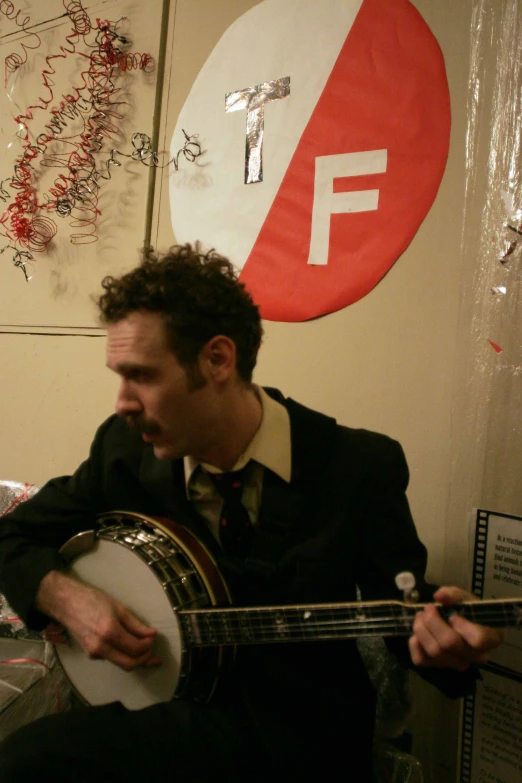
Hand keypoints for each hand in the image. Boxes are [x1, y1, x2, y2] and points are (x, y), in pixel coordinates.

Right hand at [37, 571, 161, 671]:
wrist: (67, 603)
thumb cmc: (93, 600)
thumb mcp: (119, 608)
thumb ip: (136, 624)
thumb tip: (152, 634)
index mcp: (110, 633)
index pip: (136, 648)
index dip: (148, 645)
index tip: (154, 637)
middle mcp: (101, 648)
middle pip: (129, 664)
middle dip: (144, 660)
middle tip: (153, 652)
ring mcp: (94, 653)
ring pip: (121, 663)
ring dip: (135, 659)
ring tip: (146, 651)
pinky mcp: (90, 655)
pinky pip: (111, 658)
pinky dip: (122, 654)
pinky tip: (127, 646)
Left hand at [409, 586, 503, 670]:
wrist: (460, 624)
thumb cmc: (467, 612)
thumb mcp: (464, 599)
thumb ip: (454, 595)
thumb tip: (439, 596)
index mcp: (490, 638)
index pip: (478, 640)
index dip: (462, 626)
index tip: (453, 616)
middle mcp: (476, 656)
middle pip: (449, 643)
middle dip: (433, 621)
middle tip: (429, 608)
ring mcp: (457, 664)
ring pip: (434, 651)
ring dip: (421, 629)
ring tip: (421, 616)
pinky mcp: (438, 668)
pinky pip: (421, 660)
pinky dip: (415, 643)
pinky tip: (419, 633)